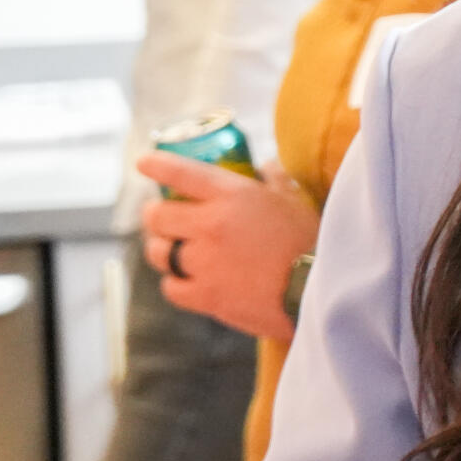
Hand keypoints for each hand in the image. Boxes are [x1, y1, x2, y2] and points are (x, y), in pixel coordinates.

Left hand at [135, 152, 316, 339]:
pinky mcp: (207, 297)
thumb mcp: (294, 199)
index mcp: (231, 195)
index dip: (156, 165)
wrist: (317, 289)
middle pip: (158, 217)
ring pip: (159, 253)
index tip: (143, 164)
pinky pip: (172, 288)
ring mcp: (205, 263)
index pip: (180, 173)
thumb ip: (275, 179)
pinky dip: (174, 282)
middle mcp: (210, 225)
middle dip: (154, 215)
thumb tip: (266, 166)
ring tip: (168, 248)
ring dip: (161, 248)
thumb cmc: (310, 240)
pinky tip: (184, 279)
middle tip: (158, 216)